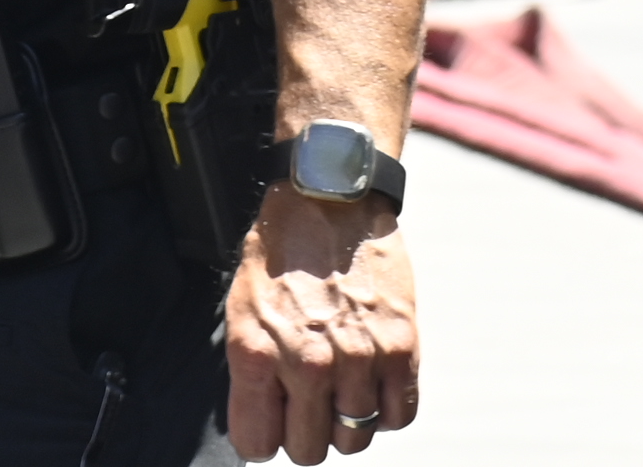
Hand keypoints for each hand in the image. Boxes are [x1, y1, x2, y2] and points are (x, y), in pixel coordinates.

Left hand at [226, 188, 417, 459]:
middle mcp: (307, 363)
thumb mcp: (242, 309)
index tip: (272, 425)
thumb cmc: (281, 254)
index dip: (264, 438)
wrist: (331, 201)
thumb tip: (262, 426)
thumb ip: (251, 373)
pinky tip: (370, 384)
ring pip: (354, 439)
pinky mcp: (400, 348)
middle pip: (309, 450)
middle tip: (306, 404)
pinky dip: (384, 410)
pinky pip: (397, 415)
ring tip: (339, 386)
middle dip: (304, 433)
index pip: (258, 444)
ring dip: (345, 421)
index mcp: (256, 354)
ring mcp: (358, 358)